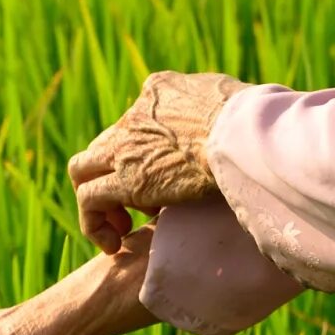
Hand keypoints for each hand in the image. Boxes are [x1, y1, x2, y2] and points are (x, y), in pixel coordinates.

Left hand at [67, 70, 249, 251]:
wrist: (243, 135)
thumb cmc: (252, 120)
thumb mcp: (230, 95)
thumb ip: (216, 104)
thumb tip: (228, 116)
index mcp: (159, 90)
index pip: (135, 122)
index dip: (142, 153)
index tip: (165, 176)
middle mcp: (135, 116)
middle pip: (103, 146)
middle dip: (113, 176)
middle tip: (138, 205)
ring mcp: (124, 146)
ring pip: (83, 171)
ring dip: (96, 201)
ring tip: (121, 228)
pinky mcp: (125, 180)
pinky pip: (89, 201)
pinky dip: (94, 224)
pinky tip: (115, 244)